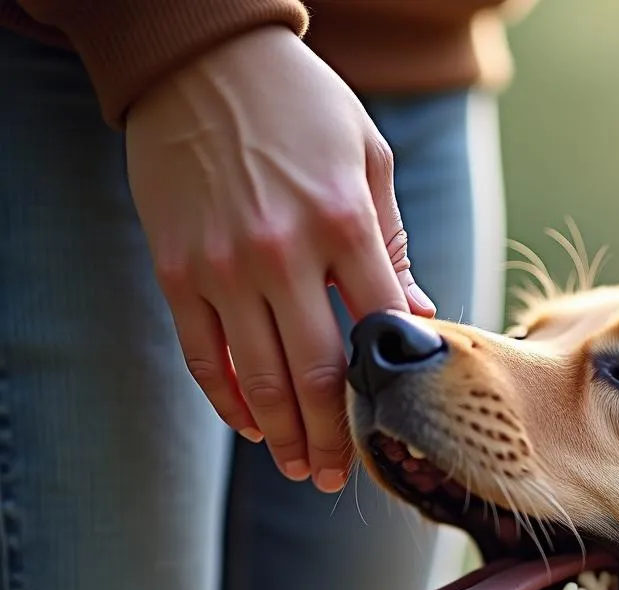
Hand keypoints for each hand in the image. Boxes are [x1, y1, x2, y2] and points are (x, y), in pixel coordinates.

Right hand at [125, 25, 434, 491]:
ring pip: (259, 379)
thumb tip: (417, 321)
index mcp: (343, 222)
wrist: (198, 58)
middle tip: (339, 478)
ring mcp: (222, 266)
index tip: (396, 423)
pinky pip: (203, 357)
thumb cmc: (302, 107)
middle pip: (319, 375)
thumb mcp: (367, 160)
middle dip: (335, 438)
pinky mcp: (176, 271)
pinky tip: (251, 425)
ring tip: (299, 470)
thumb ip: (391, 245)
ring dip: (284, 436)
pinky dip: (228, 400)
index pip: (379, 330)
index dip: (390, 388)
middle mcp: (281, 252)